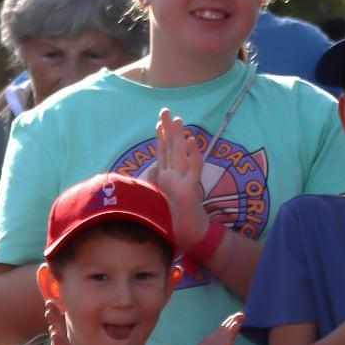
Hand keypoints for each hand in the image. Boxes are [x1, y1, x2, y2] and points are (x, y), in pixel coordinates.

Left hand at [153, 109, 211, 252]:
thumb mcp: (161, 198)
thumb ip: (157, 182)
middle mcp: (176, 174)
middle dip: (167, 129)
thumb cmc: (176, 218)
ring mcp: (185, 179)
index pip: (163, 152)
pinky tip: (192, 141)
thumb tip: (152, 168)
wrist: (191, 234)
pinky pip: (193, 169)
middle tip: (164, 110)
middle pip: (171, 148)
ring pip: (181, 154)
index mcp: (168, 176)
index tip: (158, 123)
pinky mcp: (191, 188)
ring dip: (179, 136)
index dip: (161, 137)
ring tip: (177, 120)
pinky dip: (193, 155)